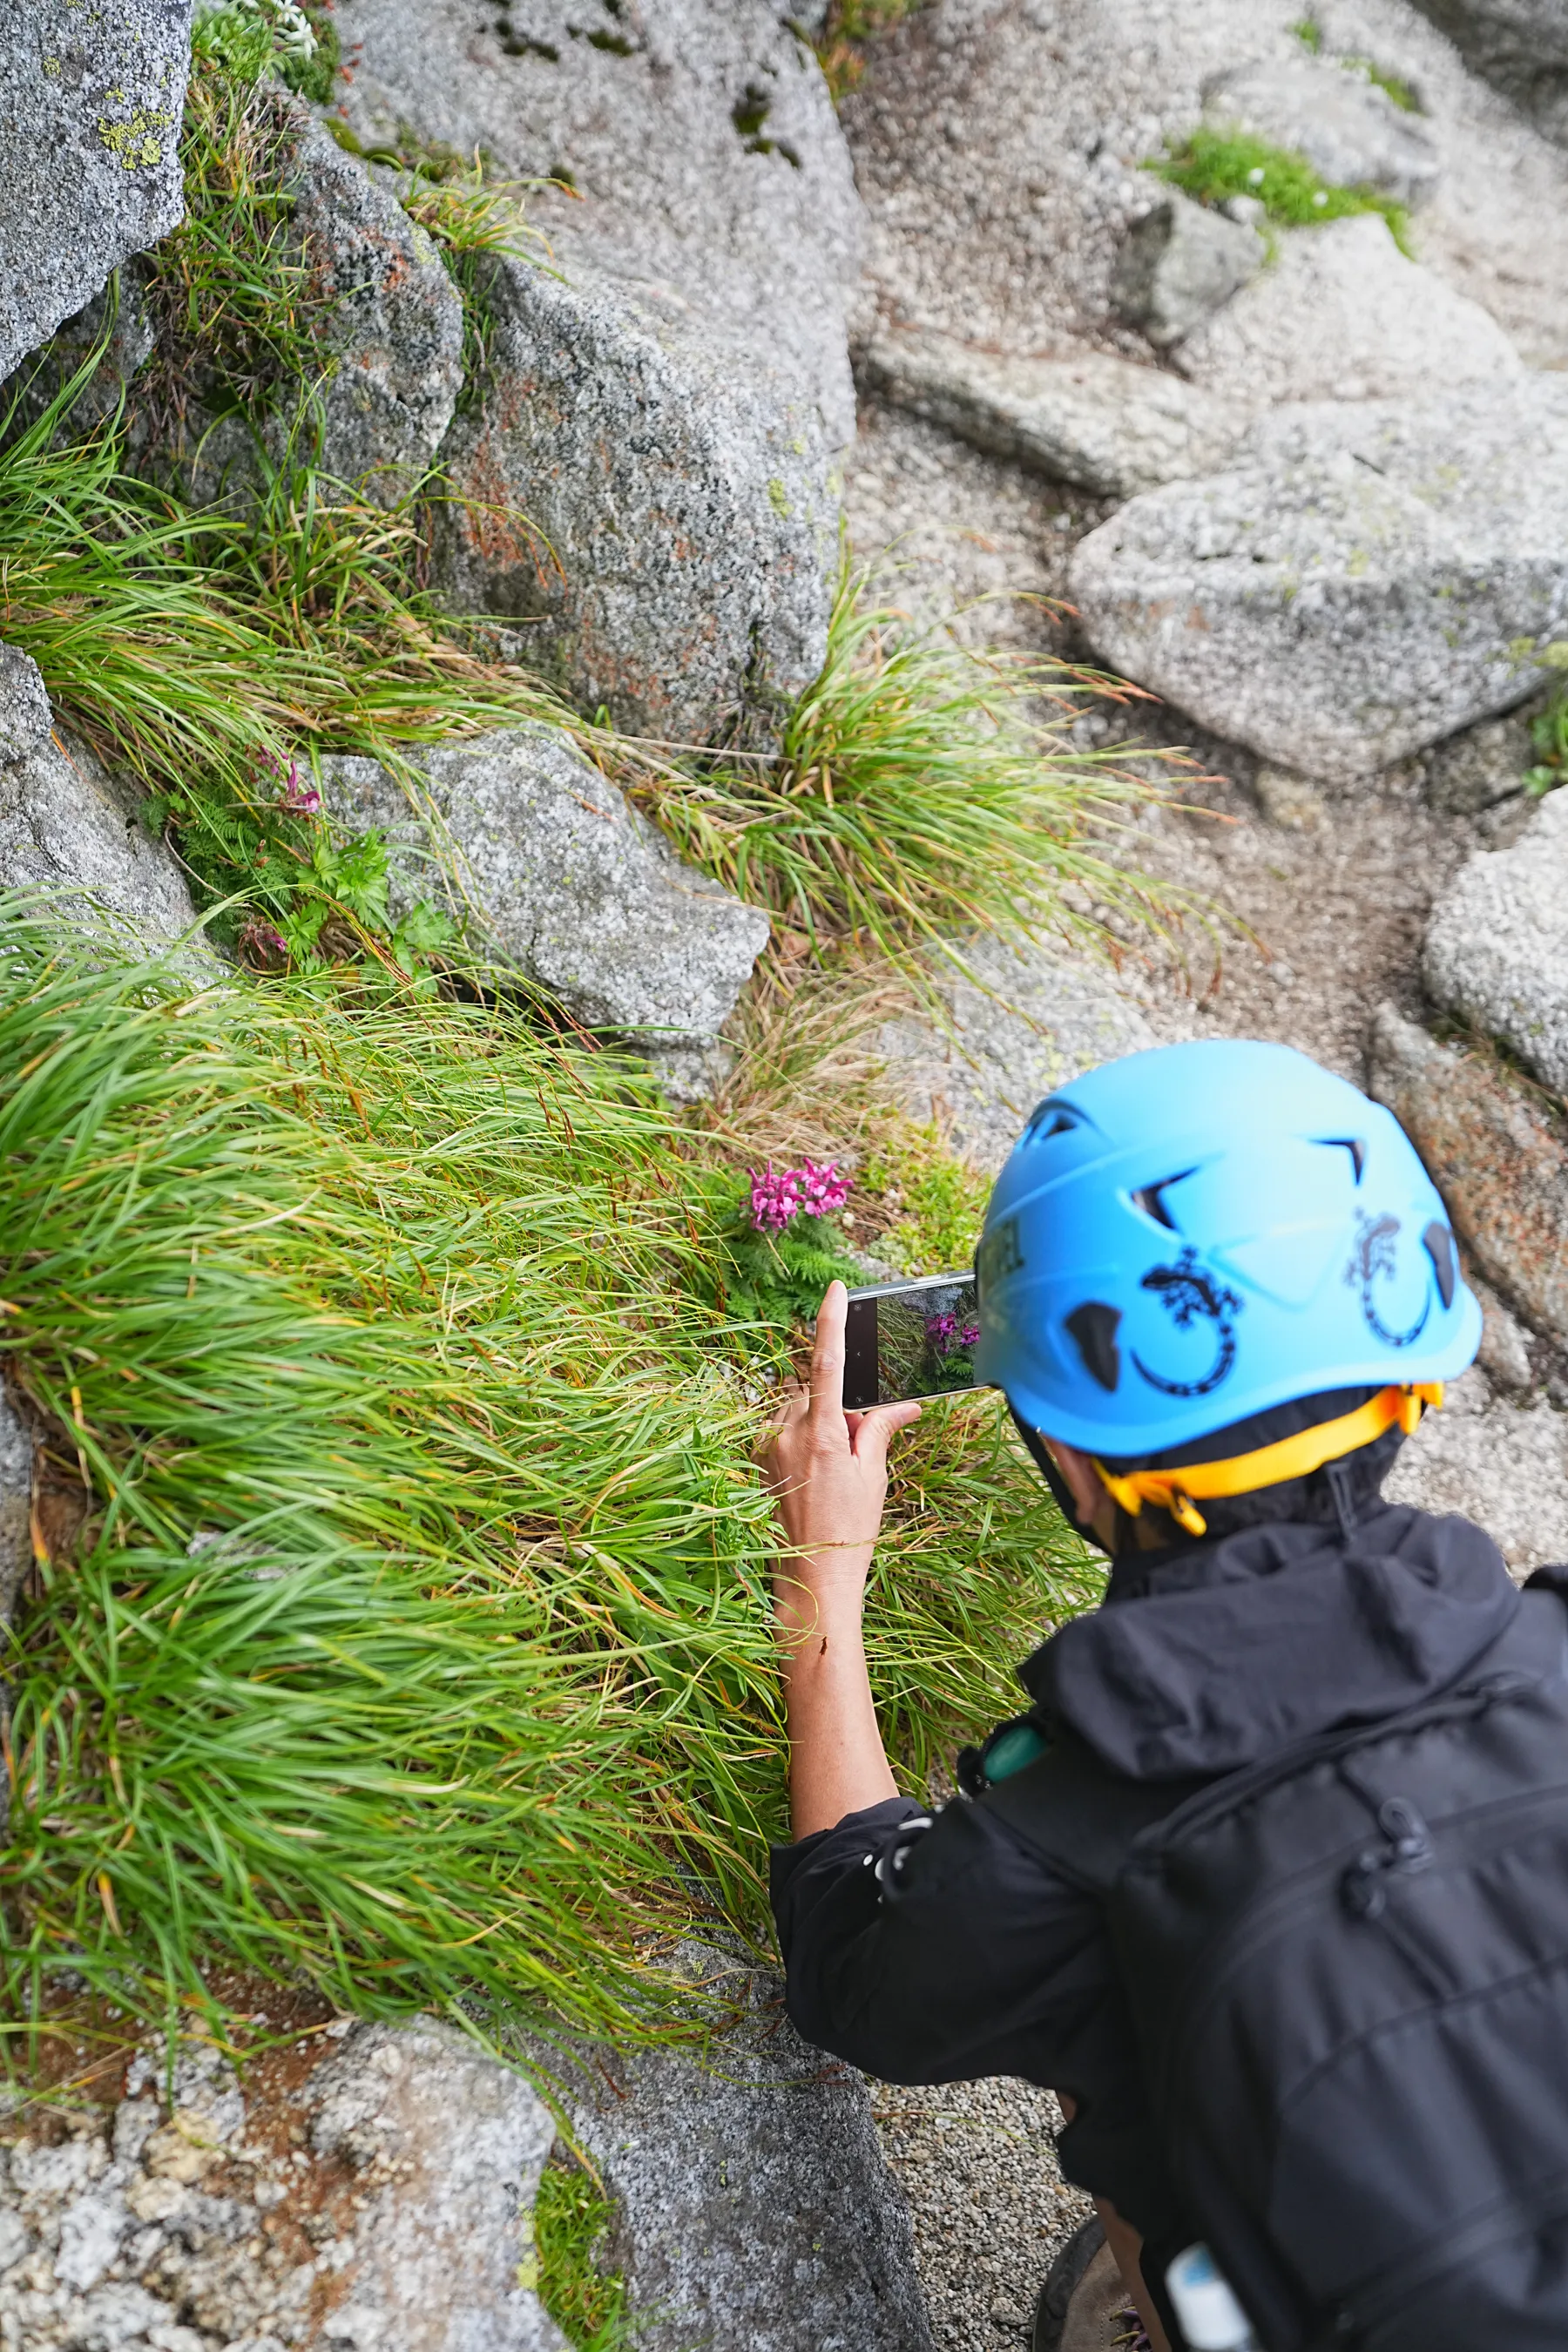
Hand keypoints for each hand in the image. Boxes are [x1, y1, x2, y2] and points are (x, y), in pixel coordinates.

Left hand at [760, 1280, 921, 1640]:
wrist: (813, 1576)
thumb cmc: (850, 1527)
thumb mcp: (874, 1475)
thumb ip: (880, 1429)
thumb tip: (903, 1405)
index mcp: (822, 1433)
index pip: (827, 1363)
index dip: (831, 1322)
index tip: (835, 1290)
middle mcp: (787, 1432)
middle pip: (815, 1391)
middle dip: (838, 1405)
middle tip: (857, 1447)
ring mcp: (767, 1446)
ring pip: (799, 1410)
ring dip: (819, 1423)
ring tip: (834, 1471)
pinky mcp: (757, 1460)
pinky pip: (783, 1430)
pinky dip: (802, 1438)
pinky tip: (813, 1474)